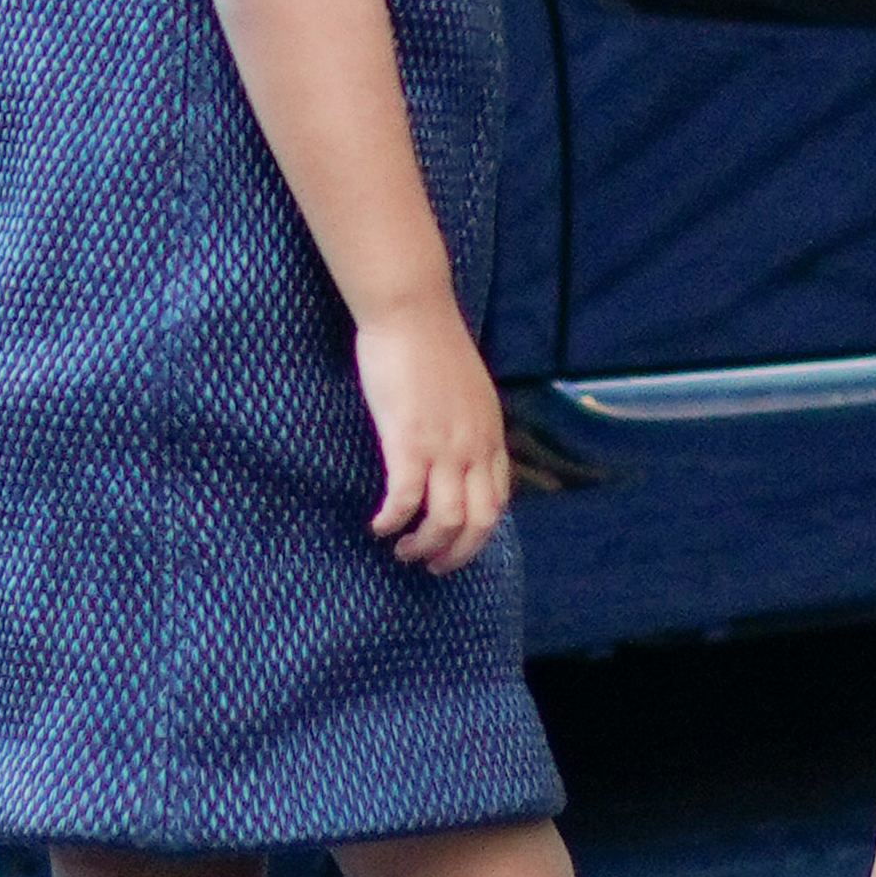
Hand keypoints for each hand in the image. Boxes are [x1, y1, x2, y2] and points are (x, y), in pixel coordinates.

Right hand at [358, 299, 511, 573]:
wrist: (412, 310)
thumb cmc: (430, 342)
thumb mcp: (466, 387)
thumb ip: (467, 420)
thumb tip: (455, 442)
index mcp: (490, 433)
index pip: (498, 500)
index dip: (479, 531)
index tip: (457, 543)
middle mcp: (474, 446)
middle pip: (480, 522)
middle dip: (457, 554)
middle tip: (432, 565)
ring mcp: (444, 446)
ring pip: (445, 521)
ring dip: (423, 546)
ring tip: (402, 550)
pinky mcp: (409, 442)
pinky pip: (405, 501)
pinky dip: (392, 522)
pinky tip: (377, 525)